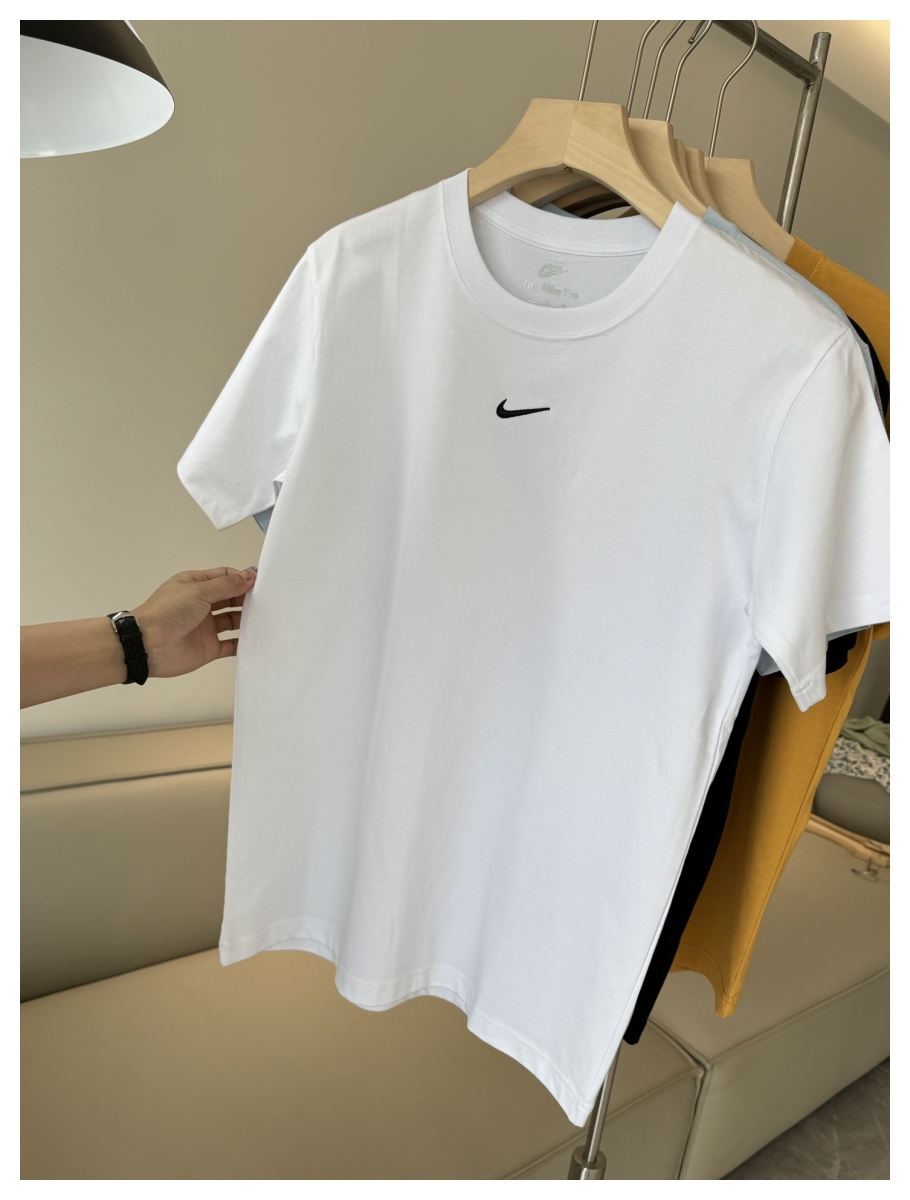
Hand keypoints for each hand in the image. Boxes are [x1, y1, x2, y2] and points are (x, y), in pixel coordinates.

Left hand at [133, 567, 256, 677]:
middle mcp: (201, 605)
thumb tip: (249, 575)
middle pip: (231, 598)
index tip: (259, 581)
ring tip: (263, 616)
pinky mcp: (209, 647)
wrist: (149, 646)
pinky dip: (242, 642)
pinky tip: (254, 638)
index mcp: (195, 586)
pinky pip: (230, 644)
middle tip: (265, 598)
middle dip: (247, 597)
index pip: (224, 577)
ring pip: (233, 620)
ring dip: (247, 619)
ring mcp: (205, 627)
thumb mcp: (199, 591)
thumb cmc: (166, 613)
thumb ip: (227, 585)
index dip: (241, 578)